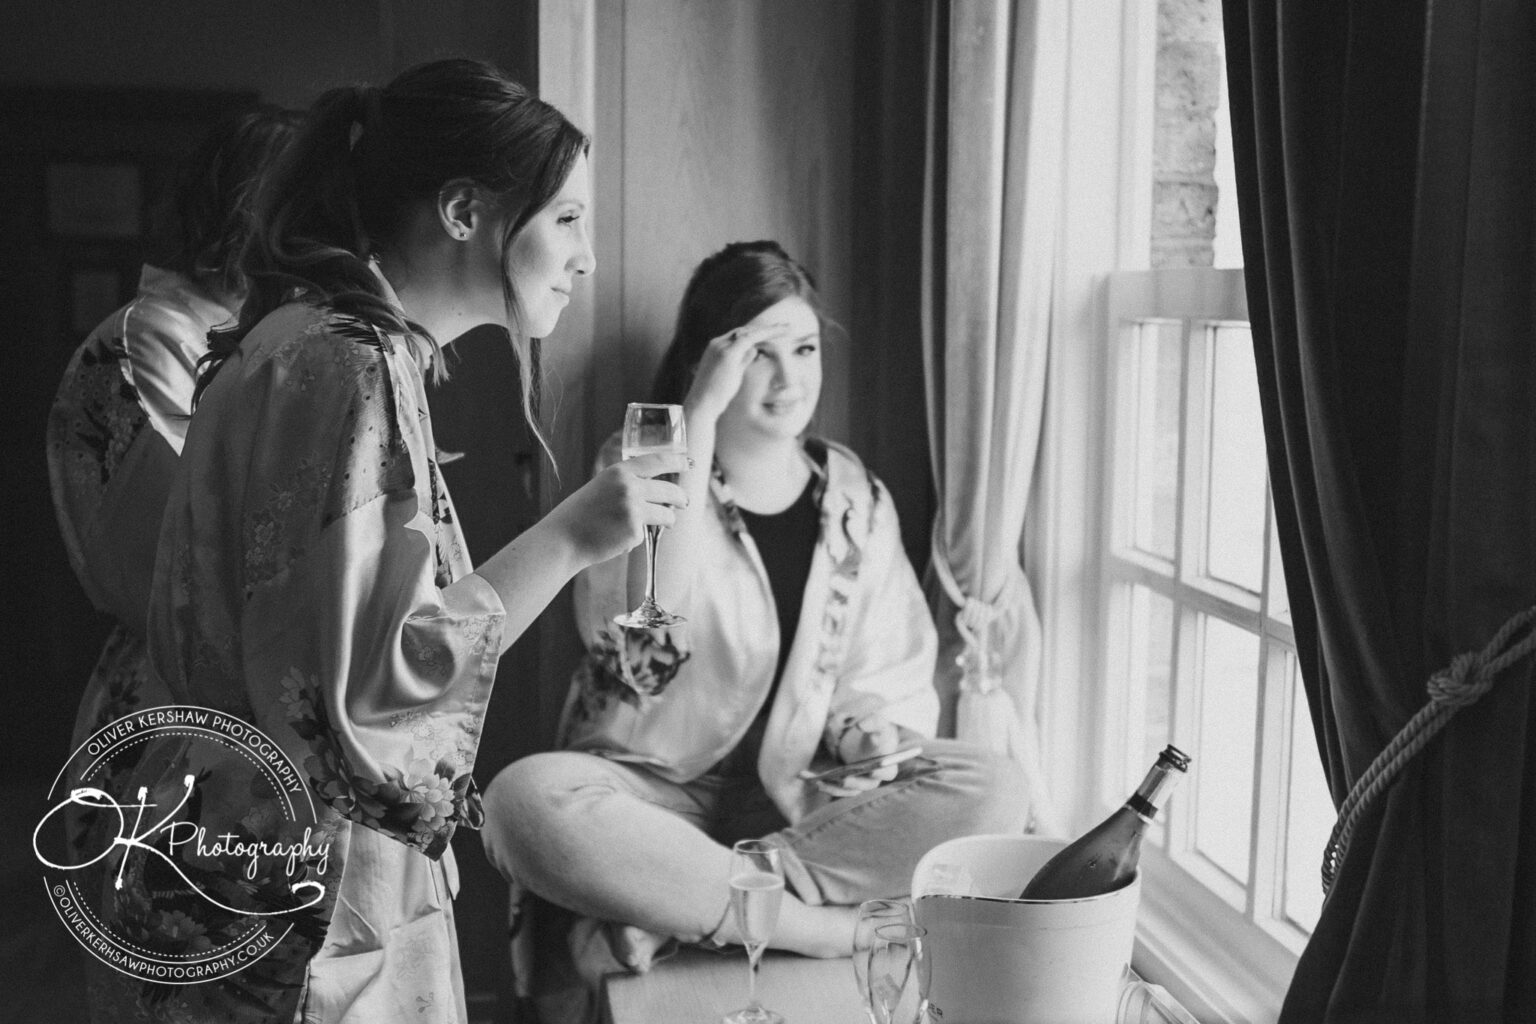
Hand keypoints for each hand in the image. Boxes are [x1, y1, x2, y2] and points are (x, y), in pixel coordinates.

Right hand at [546, 452, 688, 564]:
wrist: (563, 539)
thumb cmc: (579, 515)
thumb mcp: (601, 487)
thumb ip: (625, 485)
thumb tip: (653, 492)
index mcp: (619, 472)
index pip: (657, 460)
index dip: (677, 461)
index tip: (689, 462)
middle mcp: (629, 487)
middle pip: (669, 490)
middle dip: (681, 497)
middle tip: (684, 502)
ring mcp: (633, 509)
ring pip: (666, 514)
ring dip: (669, 519)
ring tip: (665, 522)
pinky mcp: (635, 532)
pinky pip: (646, 534)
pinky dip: (638, 537)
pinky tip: (620, 539)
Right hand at [682, 321, 791, 422]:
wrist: (701, 404)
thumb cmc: (715, 395)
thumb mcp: (732, 375)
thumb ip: (742, 361)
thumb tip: (755, 350)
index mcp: (715, 347)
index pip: (738, 335)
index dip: (755, 334)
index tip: (770, 334)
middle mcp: (717, 343)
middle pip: (745, 331)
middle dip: (766, 329)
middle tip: (785, 328)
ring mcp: (722, 347)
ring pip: (750, 332)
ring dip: (770, 330)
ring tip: (788, 329)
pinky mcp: (728, 354)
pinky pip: (751, 338)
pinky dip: (766, 334)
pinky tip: (779, 333)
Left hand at [816, 715, 901, 797]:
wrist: (864, 732)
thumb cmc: (874, 728)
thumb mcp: (876, 721)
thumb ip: (873, 722)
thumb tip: (862, 725)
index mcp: (886, 763)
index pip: (888, 772)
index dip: (882, 772)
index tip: (874, 770)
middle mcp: (873, 777)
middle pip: (866, 785)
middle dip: (854, 783)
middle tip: (843, 779)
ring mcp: (859, 781)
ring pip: (848, 790)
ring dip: (835, 787)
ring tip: (820, 781)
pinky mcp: (845, 781)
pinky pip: (835, 787)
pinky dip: (823, 783)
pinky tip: (809, 777)